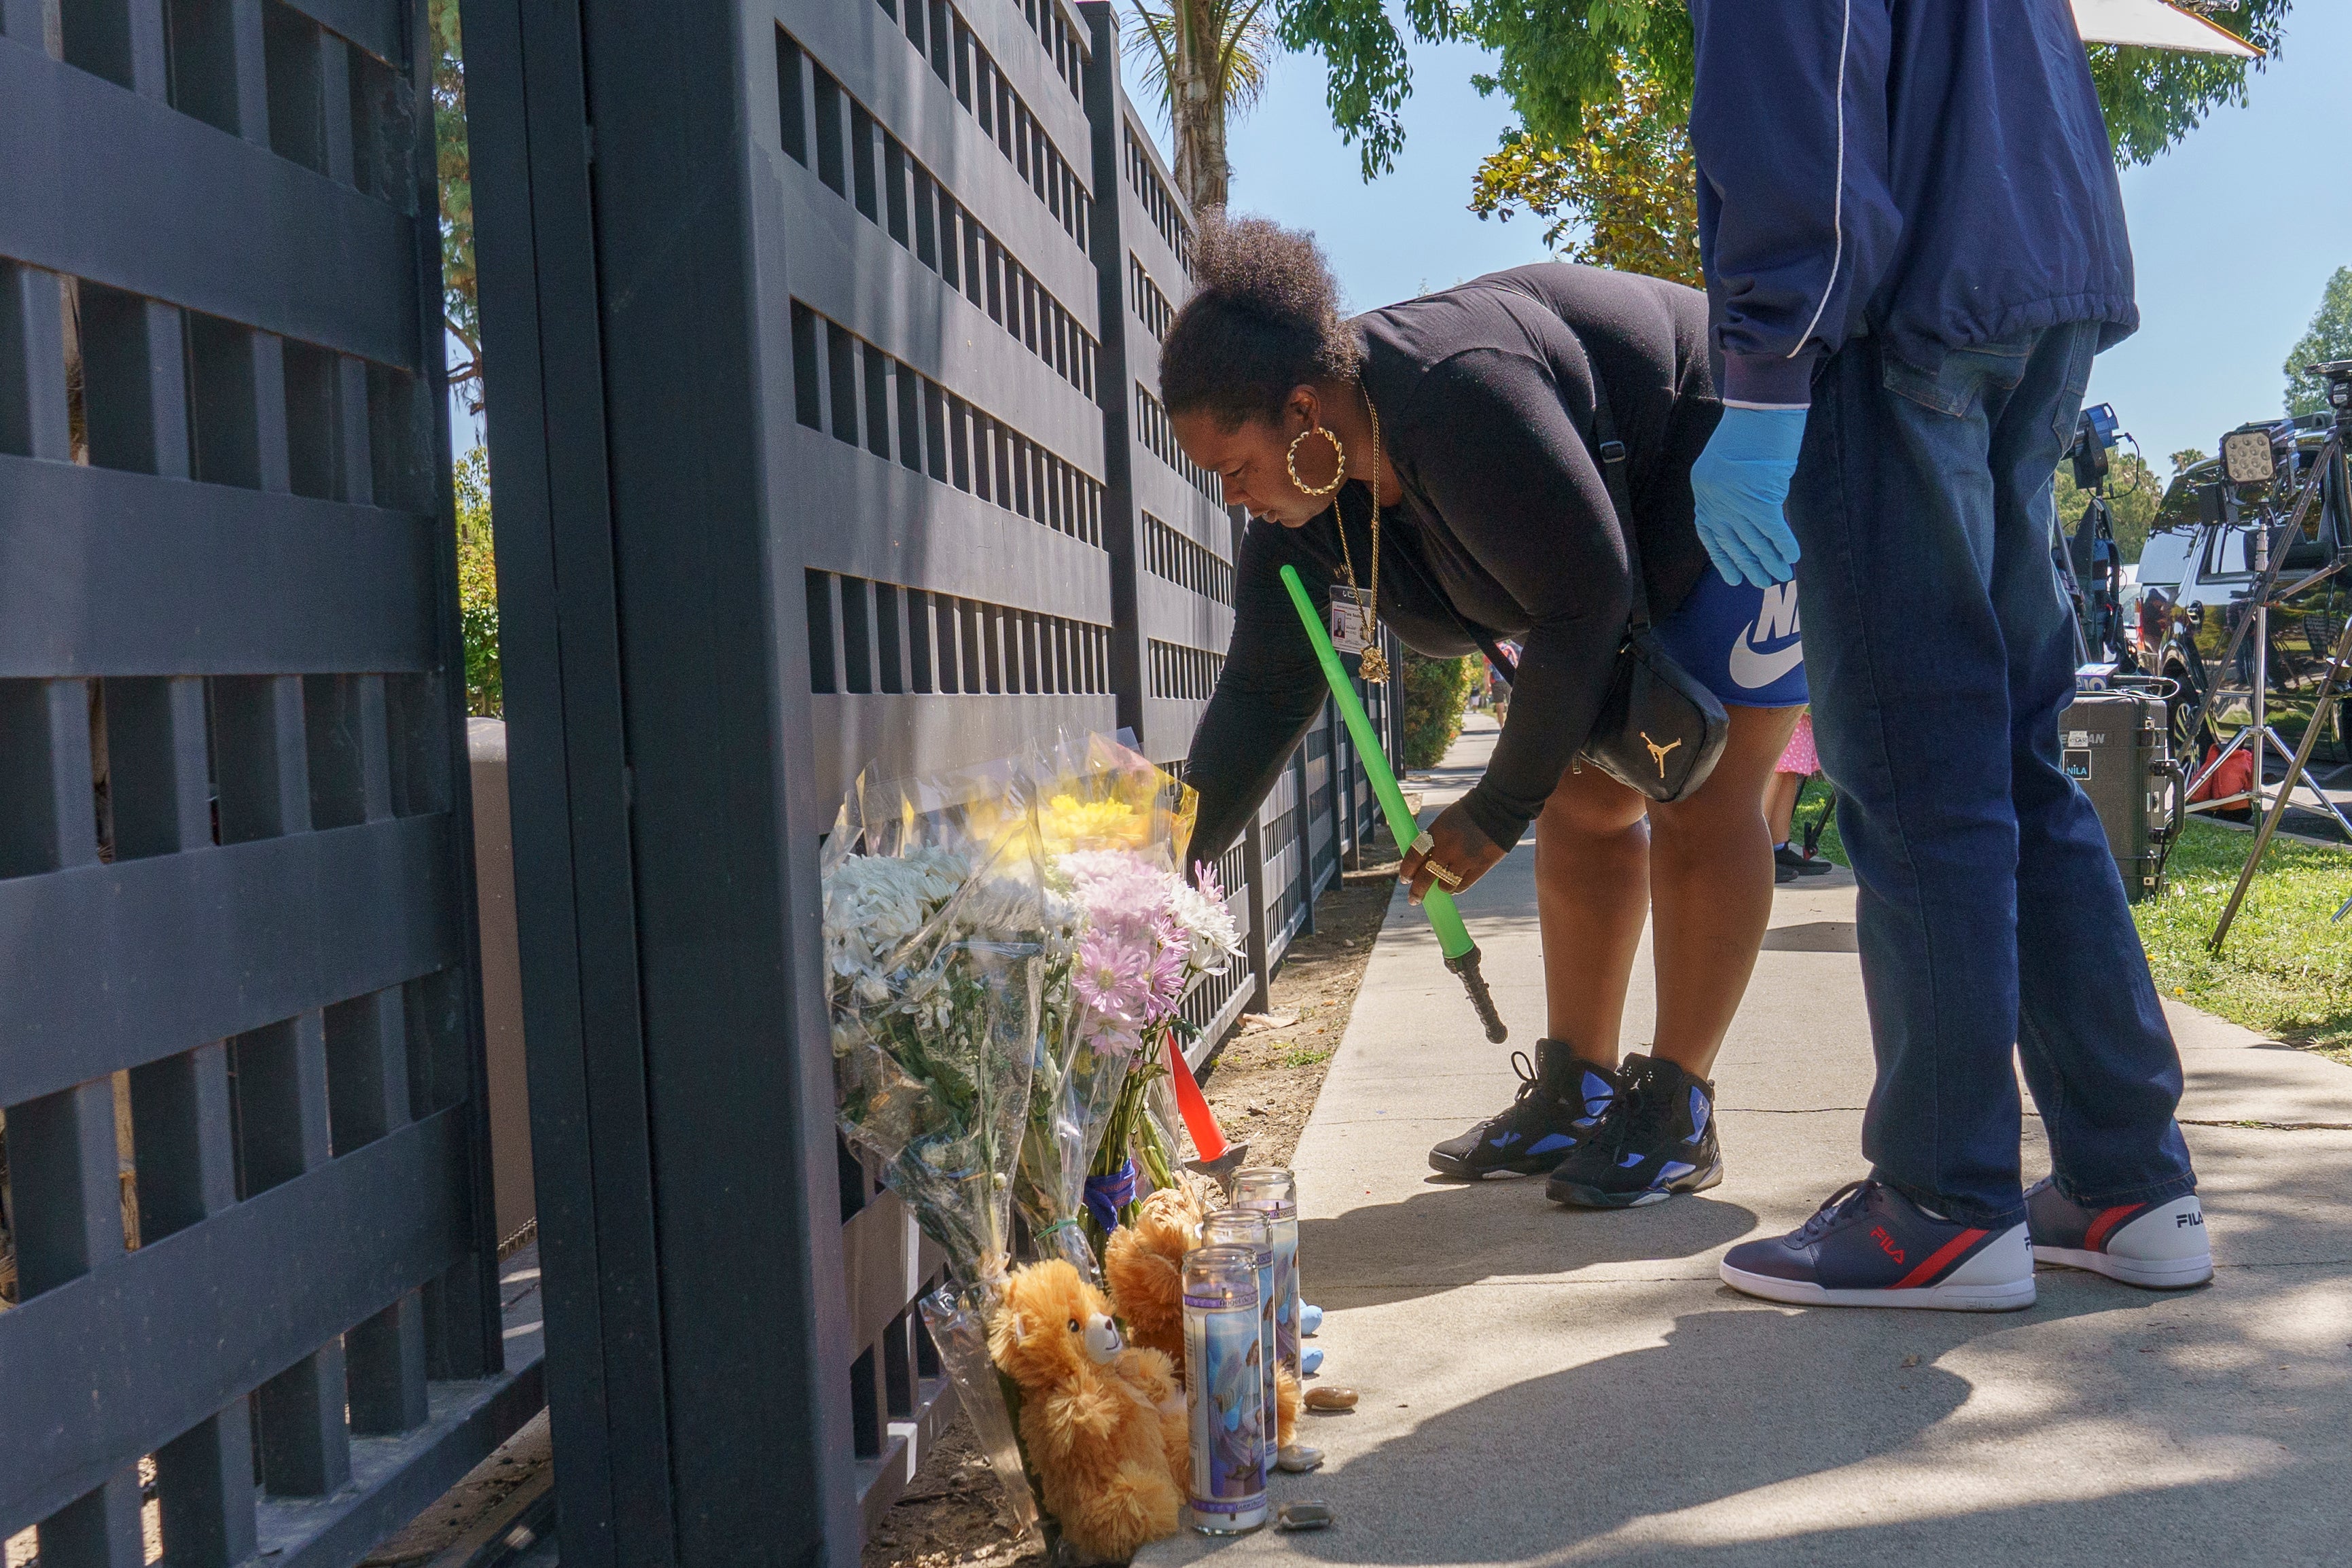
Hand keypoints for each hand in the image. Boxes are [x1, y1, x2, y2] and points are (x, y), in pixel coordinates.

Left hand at [1398, 802, 1504, 905]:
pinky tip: (1454, 887)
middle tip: (1414, 899)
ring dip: (1440, 888)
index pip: (1414, 857)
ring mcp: (1465, 858)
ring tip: (1441, 887)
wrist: (1498, 807)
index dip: (1407, 871)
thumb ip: (1434, 840)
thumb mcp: (1445, 821)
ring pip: (1444, 885)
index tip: (1405, 879)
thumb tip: (1422, 862)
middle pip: (1425, 877)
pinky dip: (1456, 888)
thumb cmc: (1468, 814)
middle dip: (1417, 891)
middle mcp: (1448, 847)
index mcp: (1436, 832)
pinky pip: (1462, 885)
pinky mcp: (1481, 866)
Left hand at [1690, 405, 1806, 587]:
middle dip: (1749, 565)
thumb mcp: (1729, 460)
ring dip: (1770, 561)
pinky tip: (1793, 557)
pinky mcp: (1761, 497)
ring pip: (1754, 541)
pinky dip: (1784, 545)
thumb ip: (1732, 487)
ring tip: (1781, 575)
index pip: (1709, 533)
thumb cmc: (1748, 426)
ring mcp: (1736, 500)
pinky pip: (1773, 531)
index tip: (1732, 576)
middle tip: (1761, 582)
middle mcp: (1715, 499)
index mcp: (1703, 489)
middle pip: (1733, 542)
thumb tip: (1751, 513)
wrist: (1759, 404)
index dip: (1722, 558)